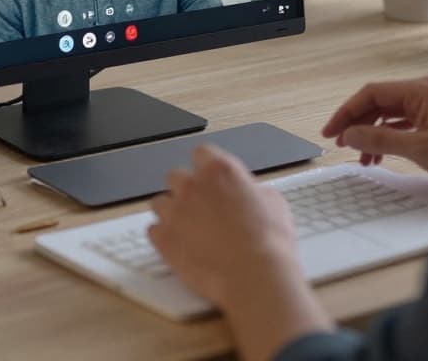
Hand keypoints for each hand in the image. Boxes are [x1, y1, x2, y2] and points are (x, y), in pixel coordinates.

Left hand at [148, 145, 331, 360]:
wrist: (253, 275)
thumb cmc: (269, 240)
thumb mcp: (274, 203)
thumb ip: (252, 191)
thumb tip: (249, 194)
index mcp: (220, 170)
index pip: (202, 153)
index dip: (206, 167)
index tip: (209, 178)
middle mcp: (192, 185)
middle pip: (175, 176)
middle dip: (185, 189)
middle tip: (199, 206)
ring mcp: (174, 211)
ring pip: (160, 202)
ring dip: (171, 212)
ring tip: (188, 229)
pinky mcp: (163, 238)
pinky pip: (153, 230)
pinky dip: (164, 237)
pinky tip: (180, 246)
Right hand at [322, 75, 427, 188]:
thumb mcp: (419, 148)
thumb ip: (380, 138)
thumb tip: (351, 133)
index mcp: (423, 89)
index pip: (373, 93)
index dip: (347, 112)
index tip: (333, 131)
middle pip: (381, 102)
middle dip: (359, 124)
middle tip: (343, 144)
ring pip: (392, 114)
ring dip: (374, 133)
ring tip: (364, 157)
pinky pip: (406, 123)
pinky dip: (391, 137)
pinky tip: (384, 154)